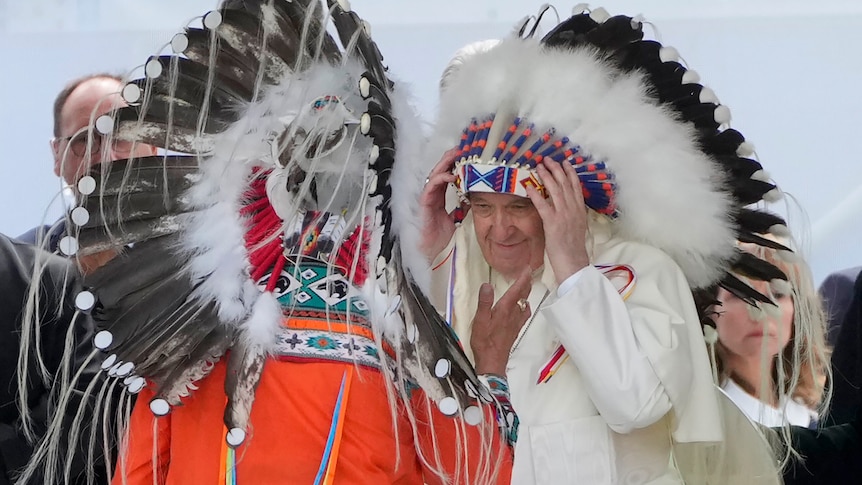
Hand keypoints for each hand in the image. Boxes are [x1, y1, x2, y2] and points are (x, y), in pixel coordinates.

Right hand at [419, 148, 466, 260]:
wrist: (428, 250)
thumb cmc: (438, 236)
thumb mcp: (455, 219)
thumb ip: (462, 208)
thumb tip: (473, 199)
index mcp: (439, 195)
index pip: (447, 174)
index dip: (456, 164)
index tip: (468, 155)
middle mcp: (432, 193)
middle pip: (441, 170)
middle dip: (452, 158)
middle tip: (464, 148)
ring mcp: (427, 196)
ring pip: (436, 173)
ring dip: (447, 163)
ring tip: (458, 155)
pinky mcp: (424, 201)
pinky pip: (432, 185)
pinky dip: (442, 178)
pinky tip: (452, 175)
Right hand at [470, 269, 531, 375]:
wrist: (492, 361)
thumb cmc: (485, 342)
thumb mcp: (480, 320)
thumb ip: (484, 302)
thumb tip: (487, 285)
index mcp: (505, 309)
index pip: (516, 290)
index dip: (523, 278)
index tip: (528, 268)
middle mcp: (513, 315)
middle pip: (523, 296)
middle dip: (526, 284)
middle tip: (528, 274)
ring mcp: (515, 323)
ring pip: (524, 305)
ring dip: (526, 295)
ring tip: (525, 288)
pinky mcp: (515, 330)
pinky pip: (523, 314)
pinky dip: (524, 306)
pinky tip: (521, 309)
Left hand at [526, 161, 589, 284]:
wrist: (573, 261)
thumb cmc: (573, 247)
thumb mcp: (578, 226)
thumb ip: (573, 213)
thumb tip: (567, 203)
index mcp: (580, 210)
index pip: (576, 186)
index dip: (570, 173)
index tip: (565, 162)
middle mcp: (573, 209)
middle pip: (565, 184)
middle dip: (556, 169)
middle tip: (548, 159)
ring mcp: (563, 215)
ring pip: (555, 190)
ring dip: (546, 177)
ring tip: (539, 167)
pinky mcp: (552, 223)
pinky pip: (543, 205)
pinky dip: (535, 194)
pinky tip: (529, 186)